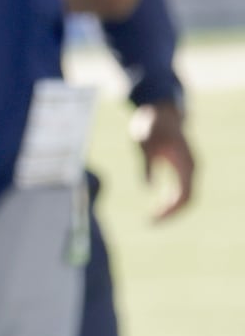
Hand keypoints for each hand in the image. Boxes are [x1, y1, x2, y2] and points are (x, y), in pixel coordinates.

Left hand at [130, 100, 195, 221]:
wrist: (160, 112)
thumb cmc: (151, 126)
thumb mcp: (144, 144)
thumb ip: (148, 165)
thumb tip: (148, 188)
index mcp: (185, 164)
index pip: (184, 196)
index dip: (171, 211)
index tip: (153, 219)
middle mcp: (191, 168)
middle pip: (187, 200)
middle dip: (171, 214)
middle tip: (150, 224)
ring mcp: (188, 168)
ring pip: (185, 196)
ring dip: (171, 209)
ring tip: (152, 219)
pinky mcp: (182, 167)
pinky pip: (181, 190)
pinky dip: (171, 201)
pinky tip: (158, 208)